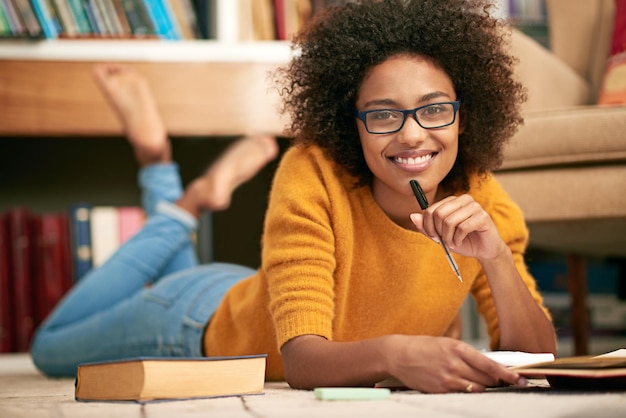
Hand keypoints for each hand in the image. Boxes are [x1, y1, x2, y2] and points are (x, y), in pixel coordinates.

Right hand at [384, 335, 523, 392]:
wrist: (398, 354)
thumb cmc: (423, 347)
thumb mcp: (446, 343)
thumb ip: (466, 354)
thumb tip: (487, 366)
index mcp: (458, 348)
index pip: (490, 365)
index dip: (508, 374)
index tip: (520, 379)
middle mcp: (455, 364)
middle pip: (487, 380)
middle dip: (496, 382)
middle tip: (501, 382)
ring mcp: (448, 378)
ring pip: (477, 389)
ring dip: (483, 388)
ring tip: (481, 384)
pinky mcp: (441, 390)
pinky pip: (462, 395)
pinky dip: (467, 392)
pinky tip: (464, 387)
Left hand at [410, 194, 506, 259]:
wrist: (484, 250)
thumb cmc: (462, 240)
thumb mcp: (441, 236)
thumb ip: (427, 227)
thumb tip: (412, 216)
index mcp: (452, 201)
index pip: (430, 210)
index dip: (427, 226)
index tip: (434, 237)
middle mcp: (463, 200)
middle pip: (438, 214)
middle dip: (437, 232)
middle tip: (443, 242)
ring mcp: (474, 206)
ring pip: (449, 221)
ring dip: (448, 238)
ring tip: (452, 243)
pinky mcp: (483, 216)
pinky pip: (462, 227)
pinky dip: (458, 239)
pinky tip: (460, 242)